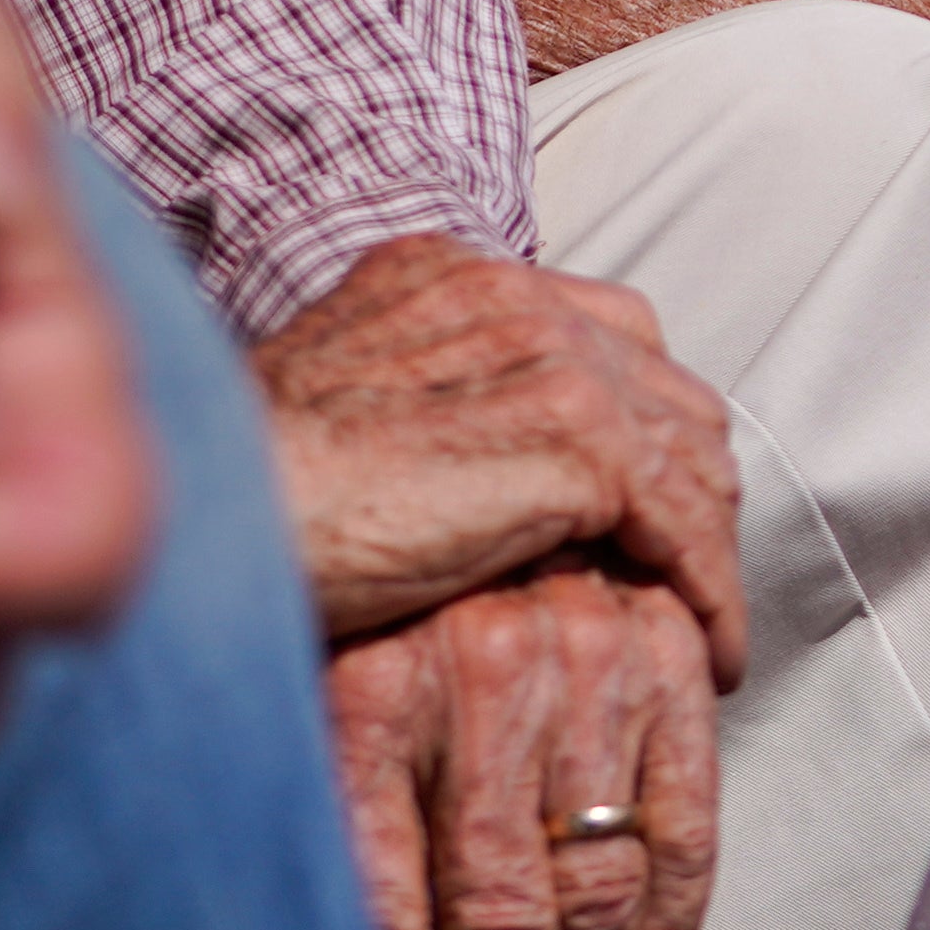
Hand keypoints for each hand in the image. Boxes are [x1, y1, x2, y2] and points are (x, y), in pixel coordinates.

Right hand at [254, 238, 746, 677]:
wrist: (218, 510)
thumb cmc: (252, 491)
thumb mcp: (338, 416)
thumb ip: (416, 408)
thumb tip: (474, 474)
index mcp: (448, 275)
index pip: (600, 332)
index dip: (637, 424)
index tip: (640, 512)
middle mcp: (508, 294)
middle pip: (665, 386)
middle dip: (687, 487)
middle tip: (684, 580)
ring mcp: (548, 358)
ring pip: (691, 454)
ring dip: (705, 546)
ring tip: (699, 628)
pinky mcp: (576, 441)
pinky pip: (686, 525)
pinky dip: (711, 594)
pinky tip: (707, 655)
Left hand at [328, 563, 720, 929]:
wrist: (395, 447)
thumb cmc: (338, 582)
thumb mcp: (292, 694)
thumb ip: (329, 817)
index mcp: (363, 697)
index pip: (393, 925)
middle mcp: (471, 678)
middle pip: (501, 927)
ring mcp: (576, 658)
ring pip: (596, 892)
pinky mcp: (654, 648)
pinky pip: (683, 825)